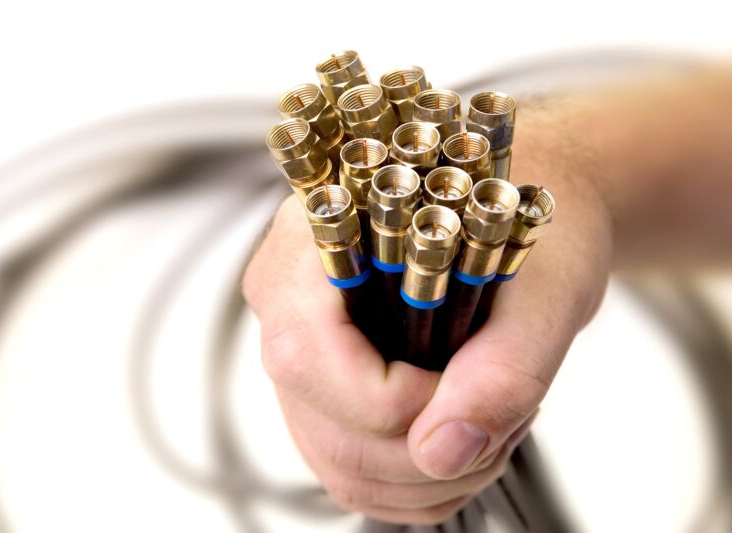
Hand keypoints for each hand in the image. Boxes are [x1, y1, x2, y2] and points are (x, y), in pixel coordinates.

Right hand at [243, 158, 610, 523]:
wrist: (504, 205)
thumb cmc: (516, 217)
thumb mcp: (543, 286)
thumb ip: (502, 368)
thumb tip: (444, 452)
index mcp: (312, 246)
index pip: (308, 356)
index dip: (397, 400)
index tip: (471, 385)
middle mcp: (287, 301)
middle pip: (325, 427)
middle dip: (427, 454)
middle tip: (503, 419)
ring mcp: (301, 350)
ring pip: (338, 462)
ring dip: (429, 476)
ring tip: (490, 424)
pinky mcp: (324, 385)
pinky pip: (350, 466)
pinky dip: (416, 480)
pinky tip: (462, 435)